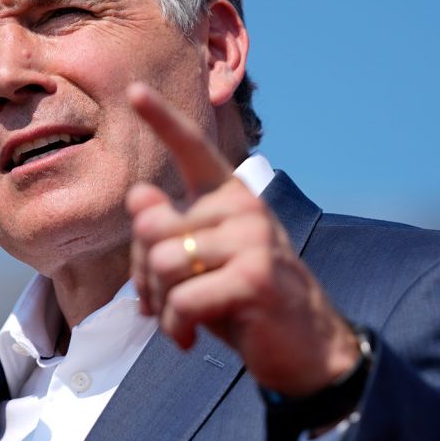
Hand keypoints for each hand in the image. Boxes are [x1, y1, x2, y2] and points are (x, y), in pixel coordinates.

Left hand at [126, 82, 358, 396]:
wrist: (305, 351)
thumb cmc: (243, 304)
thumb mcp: (200, 265)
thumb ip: (169, 230)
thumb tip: (139, 197)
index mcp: (230, 198)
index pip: (192, 149)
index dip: (161, 119)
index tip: (134, 89)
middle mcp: (244, 208)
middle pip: (150, 226)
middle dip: (141, 273)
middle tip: (156, 303)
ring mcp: (253, 239)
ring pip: (163, 262)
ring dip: (159, 304)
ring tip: (176, 322)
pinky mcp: (255, 276)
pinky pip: (183, 298)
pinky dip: (175, 326)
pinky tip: (189, 339)